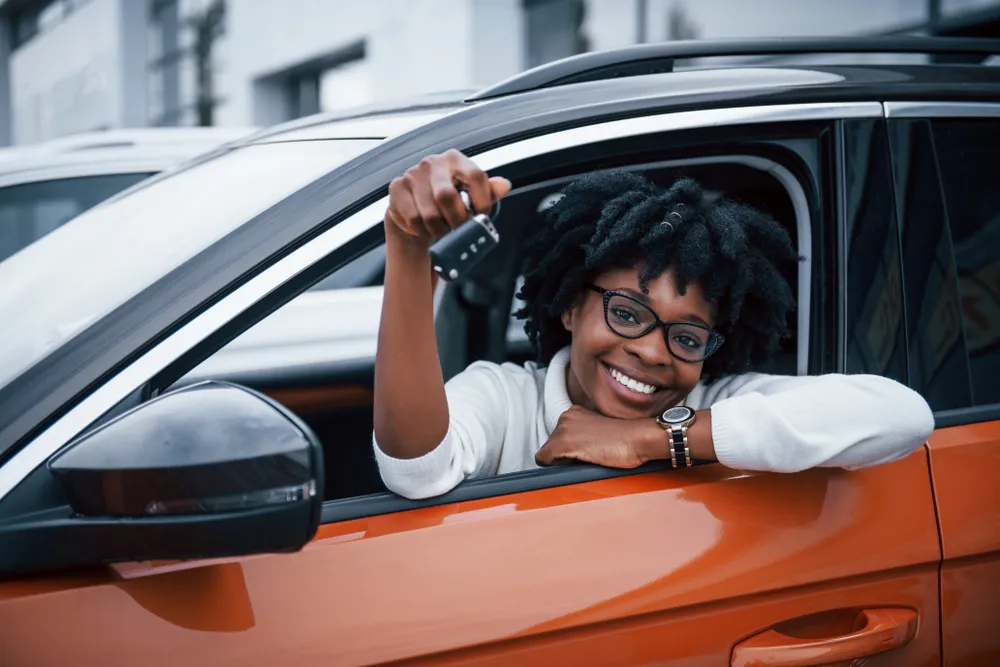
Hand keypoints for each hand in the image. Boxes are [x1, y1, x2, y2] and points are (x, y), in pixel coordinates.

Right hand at [385, 149, 511, 248]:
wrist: (416, 206)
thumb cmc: (449, 200)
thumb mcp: (472, 194)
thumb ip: (489, 191)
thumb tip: (504, 186)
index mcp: (455, 160)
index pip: (475, 176)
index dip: (482, 201)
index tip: (482, 216)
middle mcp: (433, 162)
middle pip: (446, 196)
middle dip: (456, 220)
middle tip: (459, 230)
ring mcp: (412, 174)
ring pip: (428, 213)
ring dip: (439, 229)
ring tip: (443, 229)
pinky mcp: (397, 188)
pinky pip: (413, 218)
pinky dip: (422, 230)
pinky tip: (426, 227)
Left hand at [535, 406, 661, 468]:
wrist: (638, 437)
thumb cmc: (626, 440)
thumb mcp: (599, 433)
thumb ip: (583, 438)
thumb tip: (569, 457)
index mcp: (574, 412)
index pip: (558, 438)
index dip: (569, 452)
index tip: (587, 453)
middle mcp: (565, 416)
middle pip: (551, 445)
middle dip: (564, 456)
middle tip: (590, 455)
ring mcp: (563, 428)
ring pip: (548, 453)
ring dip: (563, 461)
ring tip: (589, 457)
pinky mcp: (563, 442)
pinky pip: (544, 459)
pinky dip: (555, 467)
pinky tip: (579, 462)